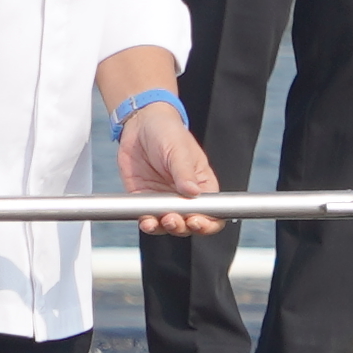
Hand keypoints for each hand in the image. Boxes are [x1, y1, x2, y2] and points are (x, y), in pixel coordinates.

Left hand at [118, 95, 223, 238]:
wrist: (139, 124)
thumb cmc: (167, 132)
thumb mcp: (179, 149)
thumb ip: (184, 172)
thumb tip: (192, 193)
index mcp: (203, 185)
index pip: (212, 212)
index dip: (207, 222)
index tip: (197, 221)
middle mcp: (185, 197)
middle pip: (189, 224)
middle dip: (183, 226)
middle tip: (174, 219)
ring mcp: (164, 200)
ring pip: (168, 225)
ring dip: (164, 228)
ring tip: (159, 221)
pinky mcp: (144, 199)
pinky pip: (147, 217)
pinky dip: (147, 223)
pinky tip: (145, 221)